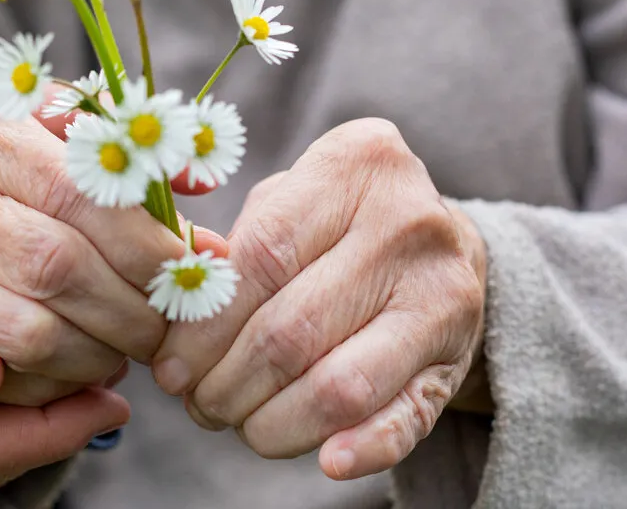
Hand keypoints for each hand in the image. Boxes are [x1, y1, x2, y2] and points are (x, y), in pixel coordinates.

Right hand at [0, 101, 225, 406]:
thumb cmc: (34, 171)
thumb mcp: (77, 147)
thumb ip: (142, 174)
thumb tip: (211, 245)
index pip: (77, 192)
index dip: (143, 243)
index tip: (187, 272)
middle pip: (54, 265)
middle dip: (130, 308)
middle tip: (170, 326)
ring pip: (27, 331)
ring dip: (98, 354)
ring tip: (130, 347)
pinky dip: (57, 386)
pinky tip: (85, 368)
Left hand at [152, 118, 486, 480]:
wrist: (444, 243)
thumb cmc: (336, 222)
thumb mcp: (289, 200)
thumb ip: (234, 249)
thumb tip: (173, 325)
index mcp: (356, 165)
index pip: (260, 258)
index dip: (202, 326)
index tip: (168, 367)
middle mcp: (409, 223)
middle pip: (291, 331)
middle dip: (227, 384)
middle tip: (198, 403)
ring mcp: (444, 293)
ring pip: (338, 385)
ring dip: (272, 423)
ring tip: (239, 424)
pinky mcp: (458, 357)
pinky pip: (407, 417)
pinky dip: (365, 448)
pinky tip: (328, 462)